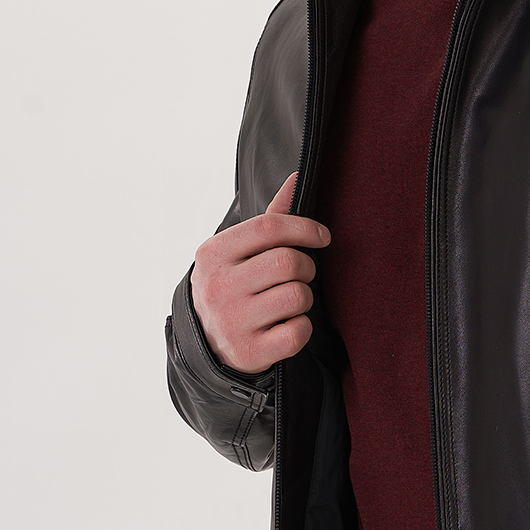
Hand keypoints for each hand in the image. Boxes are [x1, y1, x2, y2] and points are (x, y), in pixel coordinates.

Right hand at [190, 171, 330, 372]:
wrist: (207, 345)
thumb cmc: (233, 287)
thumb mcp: (239, 252)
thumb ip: (270, 217)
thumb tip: (297, 176)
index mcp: (213, 254)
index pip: (268, 227)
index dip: (304, 228)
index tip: (322, 236)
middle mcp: (217, 287)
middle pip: (289, 262)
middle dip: (306, 267)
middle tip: (301, 275)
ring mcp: (231, 322)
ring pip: (298, 296)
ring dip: (304, 298)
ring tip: (287, 302)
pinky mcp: (248, 353)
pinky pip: (298, 332)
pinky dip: (301, 328)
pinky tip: (284, 326)